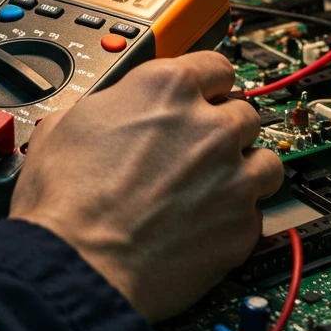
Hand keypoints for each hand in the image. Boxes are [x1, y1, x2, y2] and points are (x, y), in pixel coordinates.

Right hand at [9, 54, 282, 322]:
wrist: (78, 265)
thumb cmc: (65, 200)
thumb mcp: (65, 123)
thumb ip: (107, 106)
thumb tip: (110, 111)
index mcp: (167, 88)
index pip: (216, 66)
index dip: (207, 83)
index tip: (205, 95)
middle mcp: (209, 126)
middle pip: (245, 113)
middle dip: (224, 129)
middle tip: (197, 150)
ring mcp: (233, 177)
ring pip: (265, 161)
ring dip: (244, 170)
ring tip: (213, 188)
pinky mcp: (241, 226)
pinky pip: (254, 213)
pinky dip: (234, 218)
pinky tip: (203, 227)